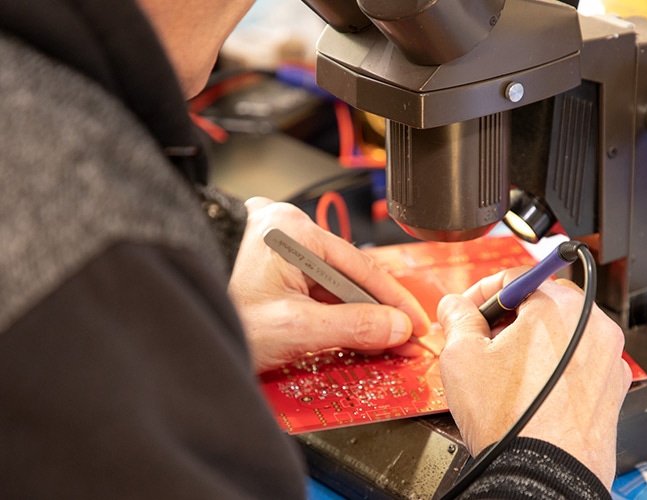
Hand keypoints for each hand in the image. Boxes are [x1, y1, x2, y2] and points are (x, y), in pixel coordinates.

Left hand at [229, 197, 429, 372]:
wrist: (168, 312)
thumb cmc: (216, 310)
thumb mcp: (293, 328)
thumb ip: (352, 327)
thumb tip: (395, 328)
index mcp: (293, 230)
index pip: (360, 267)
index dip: (392, 300)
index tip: (414, 323)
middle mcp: (282, 225)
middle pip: (343, 272)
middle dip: (371, 308)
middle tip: (398, 336)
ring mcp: (268, 238)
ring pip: (323, 277)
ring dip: (346, 308)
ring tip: (370, 338)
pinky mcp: (259, 256)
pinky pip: (303, 279)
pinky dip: (322, 304)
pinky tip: (335, 325)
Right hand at [436, 268, 631, 486]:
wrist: (542, 476)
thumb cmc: (510, 421)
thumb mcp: (462, 355)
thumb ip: (457, 317)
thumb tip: (454, 306)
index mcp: (560, 309)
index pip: (515, 277)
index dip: (482, 291)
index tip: (468, 308)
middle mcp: (593, 327)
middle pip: (541, 302)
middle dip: (506, 316)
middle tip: (481, 337)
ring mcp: (606, 359)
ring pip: (559, 332)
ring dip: (527, 340)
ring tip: (500, 368)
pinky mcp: (609, 389)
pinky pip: (576, 360)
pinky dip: (550, 364)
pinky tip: (524, 387)